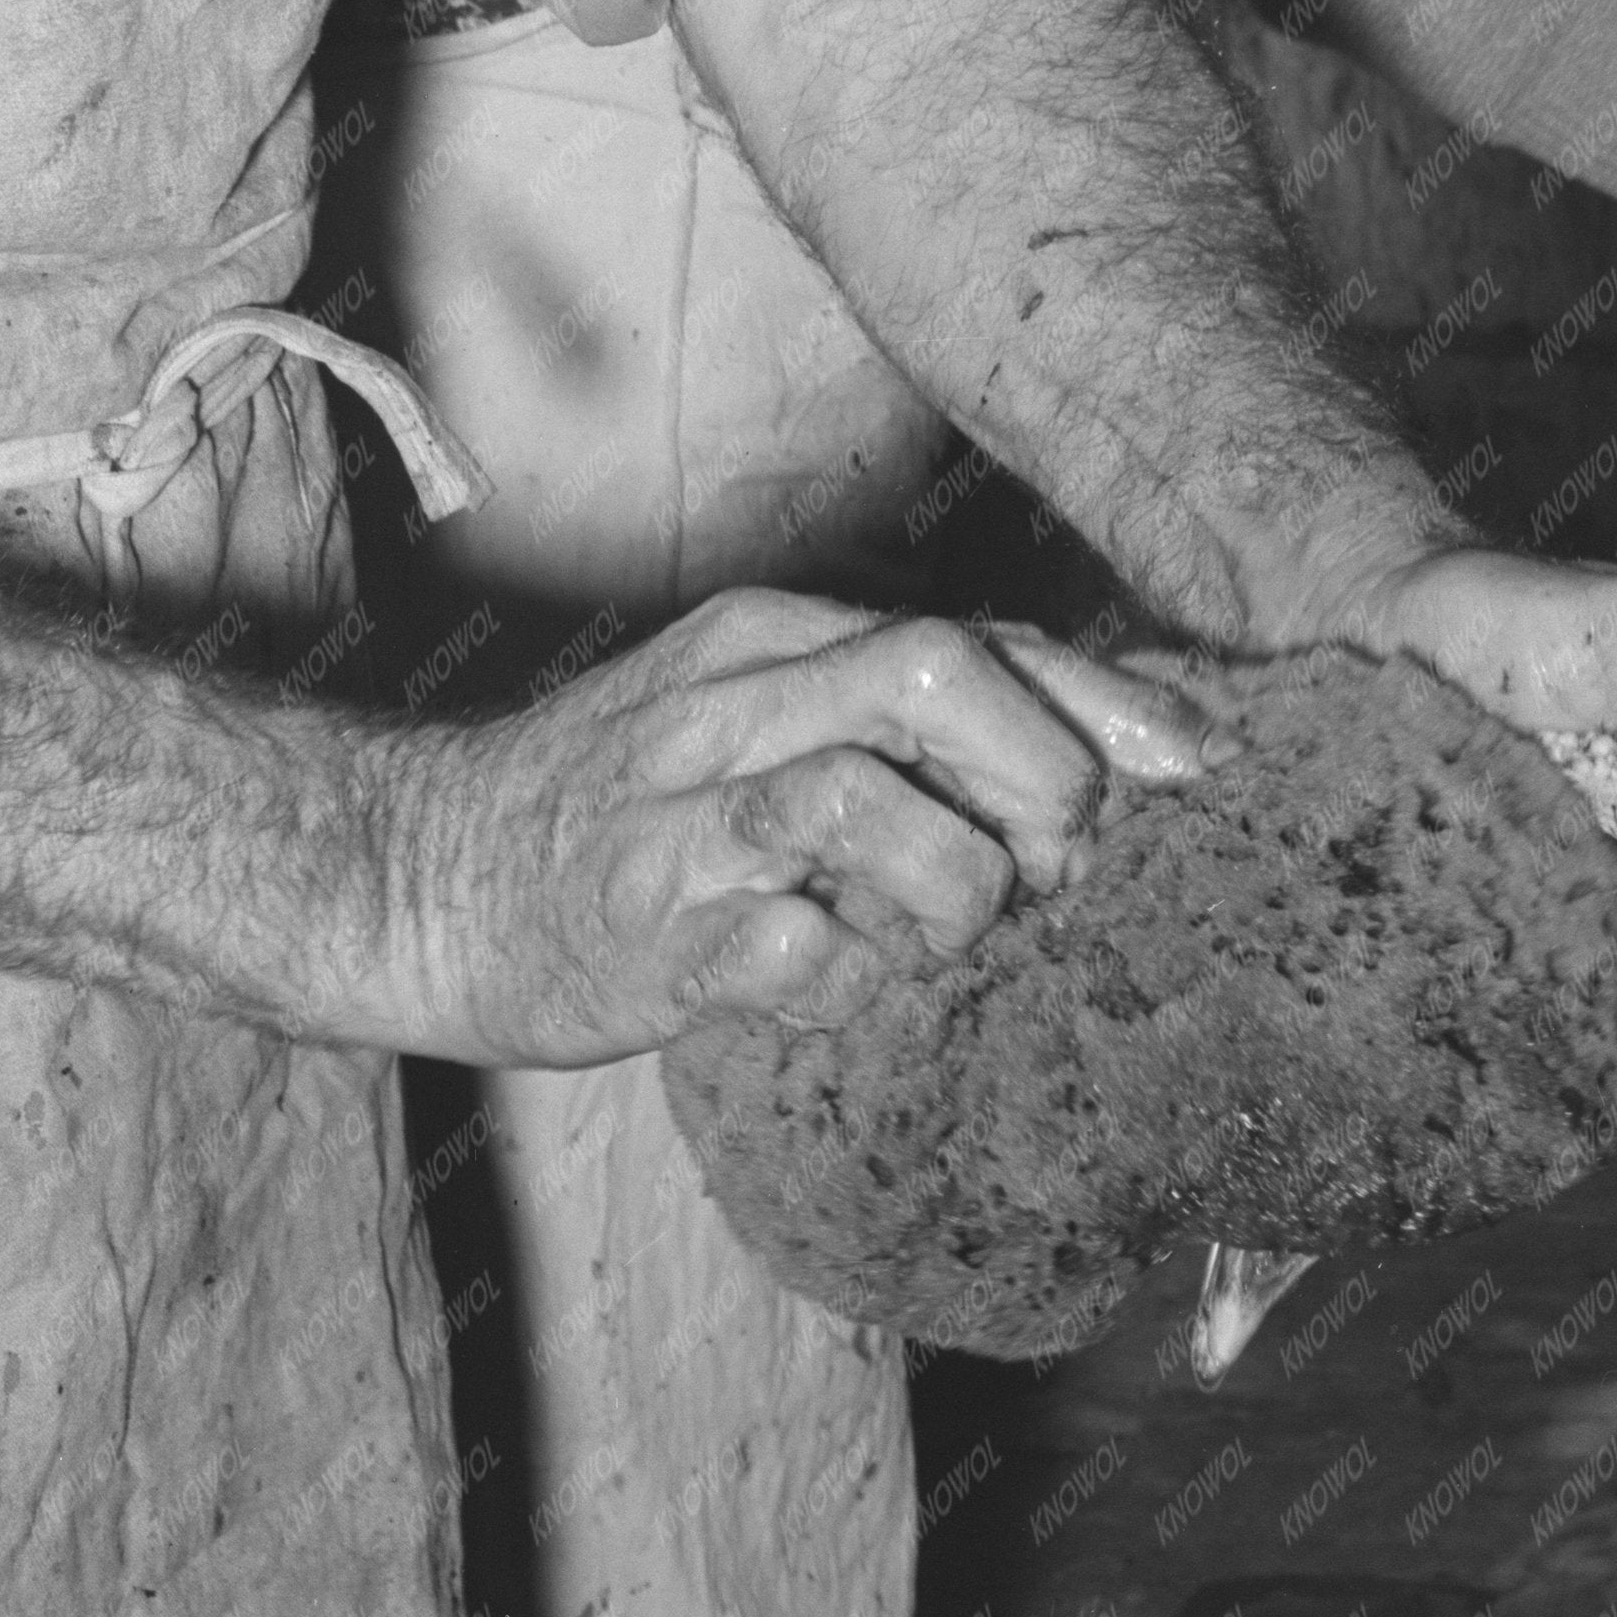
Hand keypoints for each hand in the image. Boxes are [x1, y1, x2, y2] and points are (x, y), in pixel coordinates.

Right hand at [392, 590, 1202, 1066]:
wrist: (417, 877)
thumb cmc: (621, 806)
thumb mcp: (755, 713)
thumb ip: (898, 718)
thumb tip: (1090, 752)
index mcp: (773, 639)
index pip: (978, 635)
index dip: (1106, 701)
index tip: (1199, 762)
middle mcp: (735, 704)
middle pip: (938, 676)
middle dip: (1044, 772)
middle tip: (1056, 863)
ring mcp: (688, 817)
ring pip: (872, 803)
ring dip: (954, 885)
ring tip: (933, 928)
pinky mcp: (654, 936)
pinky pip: (797, 951)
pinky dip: (851, 975)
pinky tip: (834, 981)